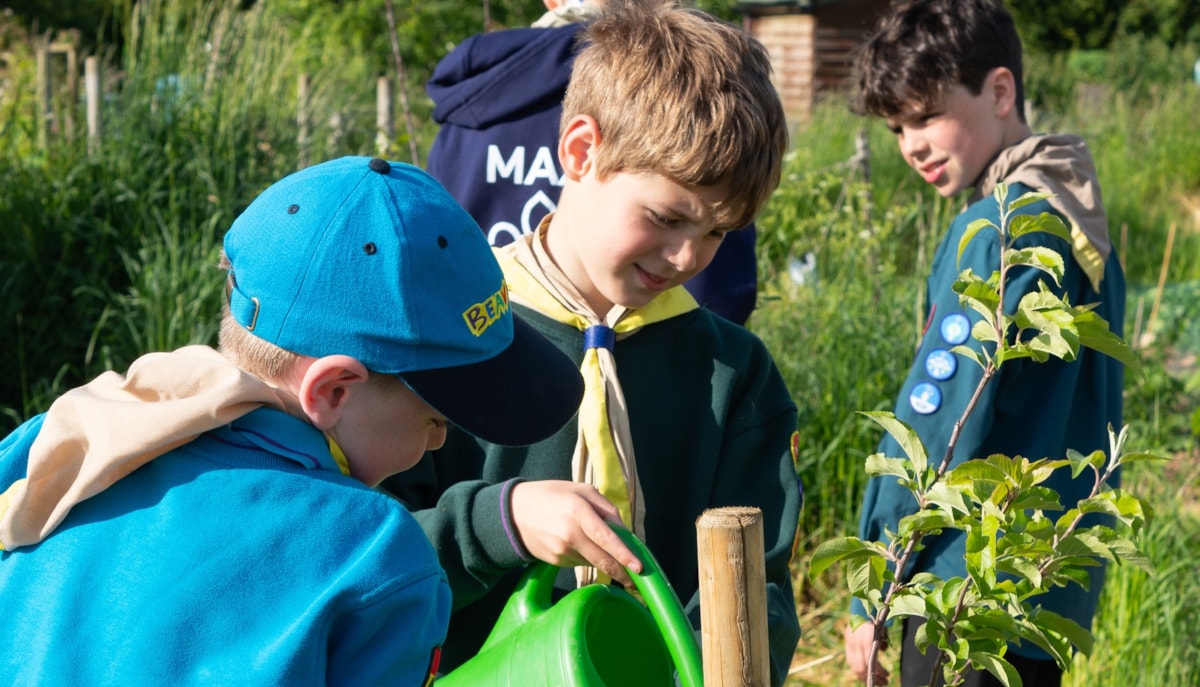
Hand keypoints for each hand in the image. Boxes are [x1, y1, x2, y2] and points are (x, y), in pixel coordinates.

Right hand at [509, 480, 641, 585]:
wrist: (513, 513)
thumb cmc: (552, 496)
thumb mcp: (580, 490)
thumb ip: (606, 508)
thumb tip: (625, 532)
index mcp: (578, 510)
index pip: (605, 537)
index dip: (623, 554)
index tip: (639, 567)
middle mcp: (569, 534)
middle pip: (602, 560)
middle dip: (622, 572)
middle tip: (637, 579)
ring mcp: (561, 551)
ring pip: (593, 562)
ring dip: (603, 559)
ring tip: (594, 541)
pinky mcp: (555, 562)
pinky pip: (580, 563)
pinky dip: (587, 556)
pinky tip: (577, 543)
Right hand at [845, 621, 889, 684]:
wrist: (859, 613)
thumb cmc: (875, 623)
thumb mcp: (881, 630)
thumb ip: (882, 642)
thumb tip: (882, 652)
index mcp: (865, 638)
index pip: (870, 660)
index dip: (878, 671)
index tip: (887, 675)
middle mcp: (855, 643)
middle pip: (862, 667)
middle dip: (873, 677)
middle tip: (884, 682)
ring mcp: (849, 646)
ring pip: (855, 668)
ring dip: (866, 677)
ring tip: (877, 682)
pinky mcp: (847, 648)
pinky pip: (852, 664)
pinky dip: (859, 673)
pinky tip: (867, 676)